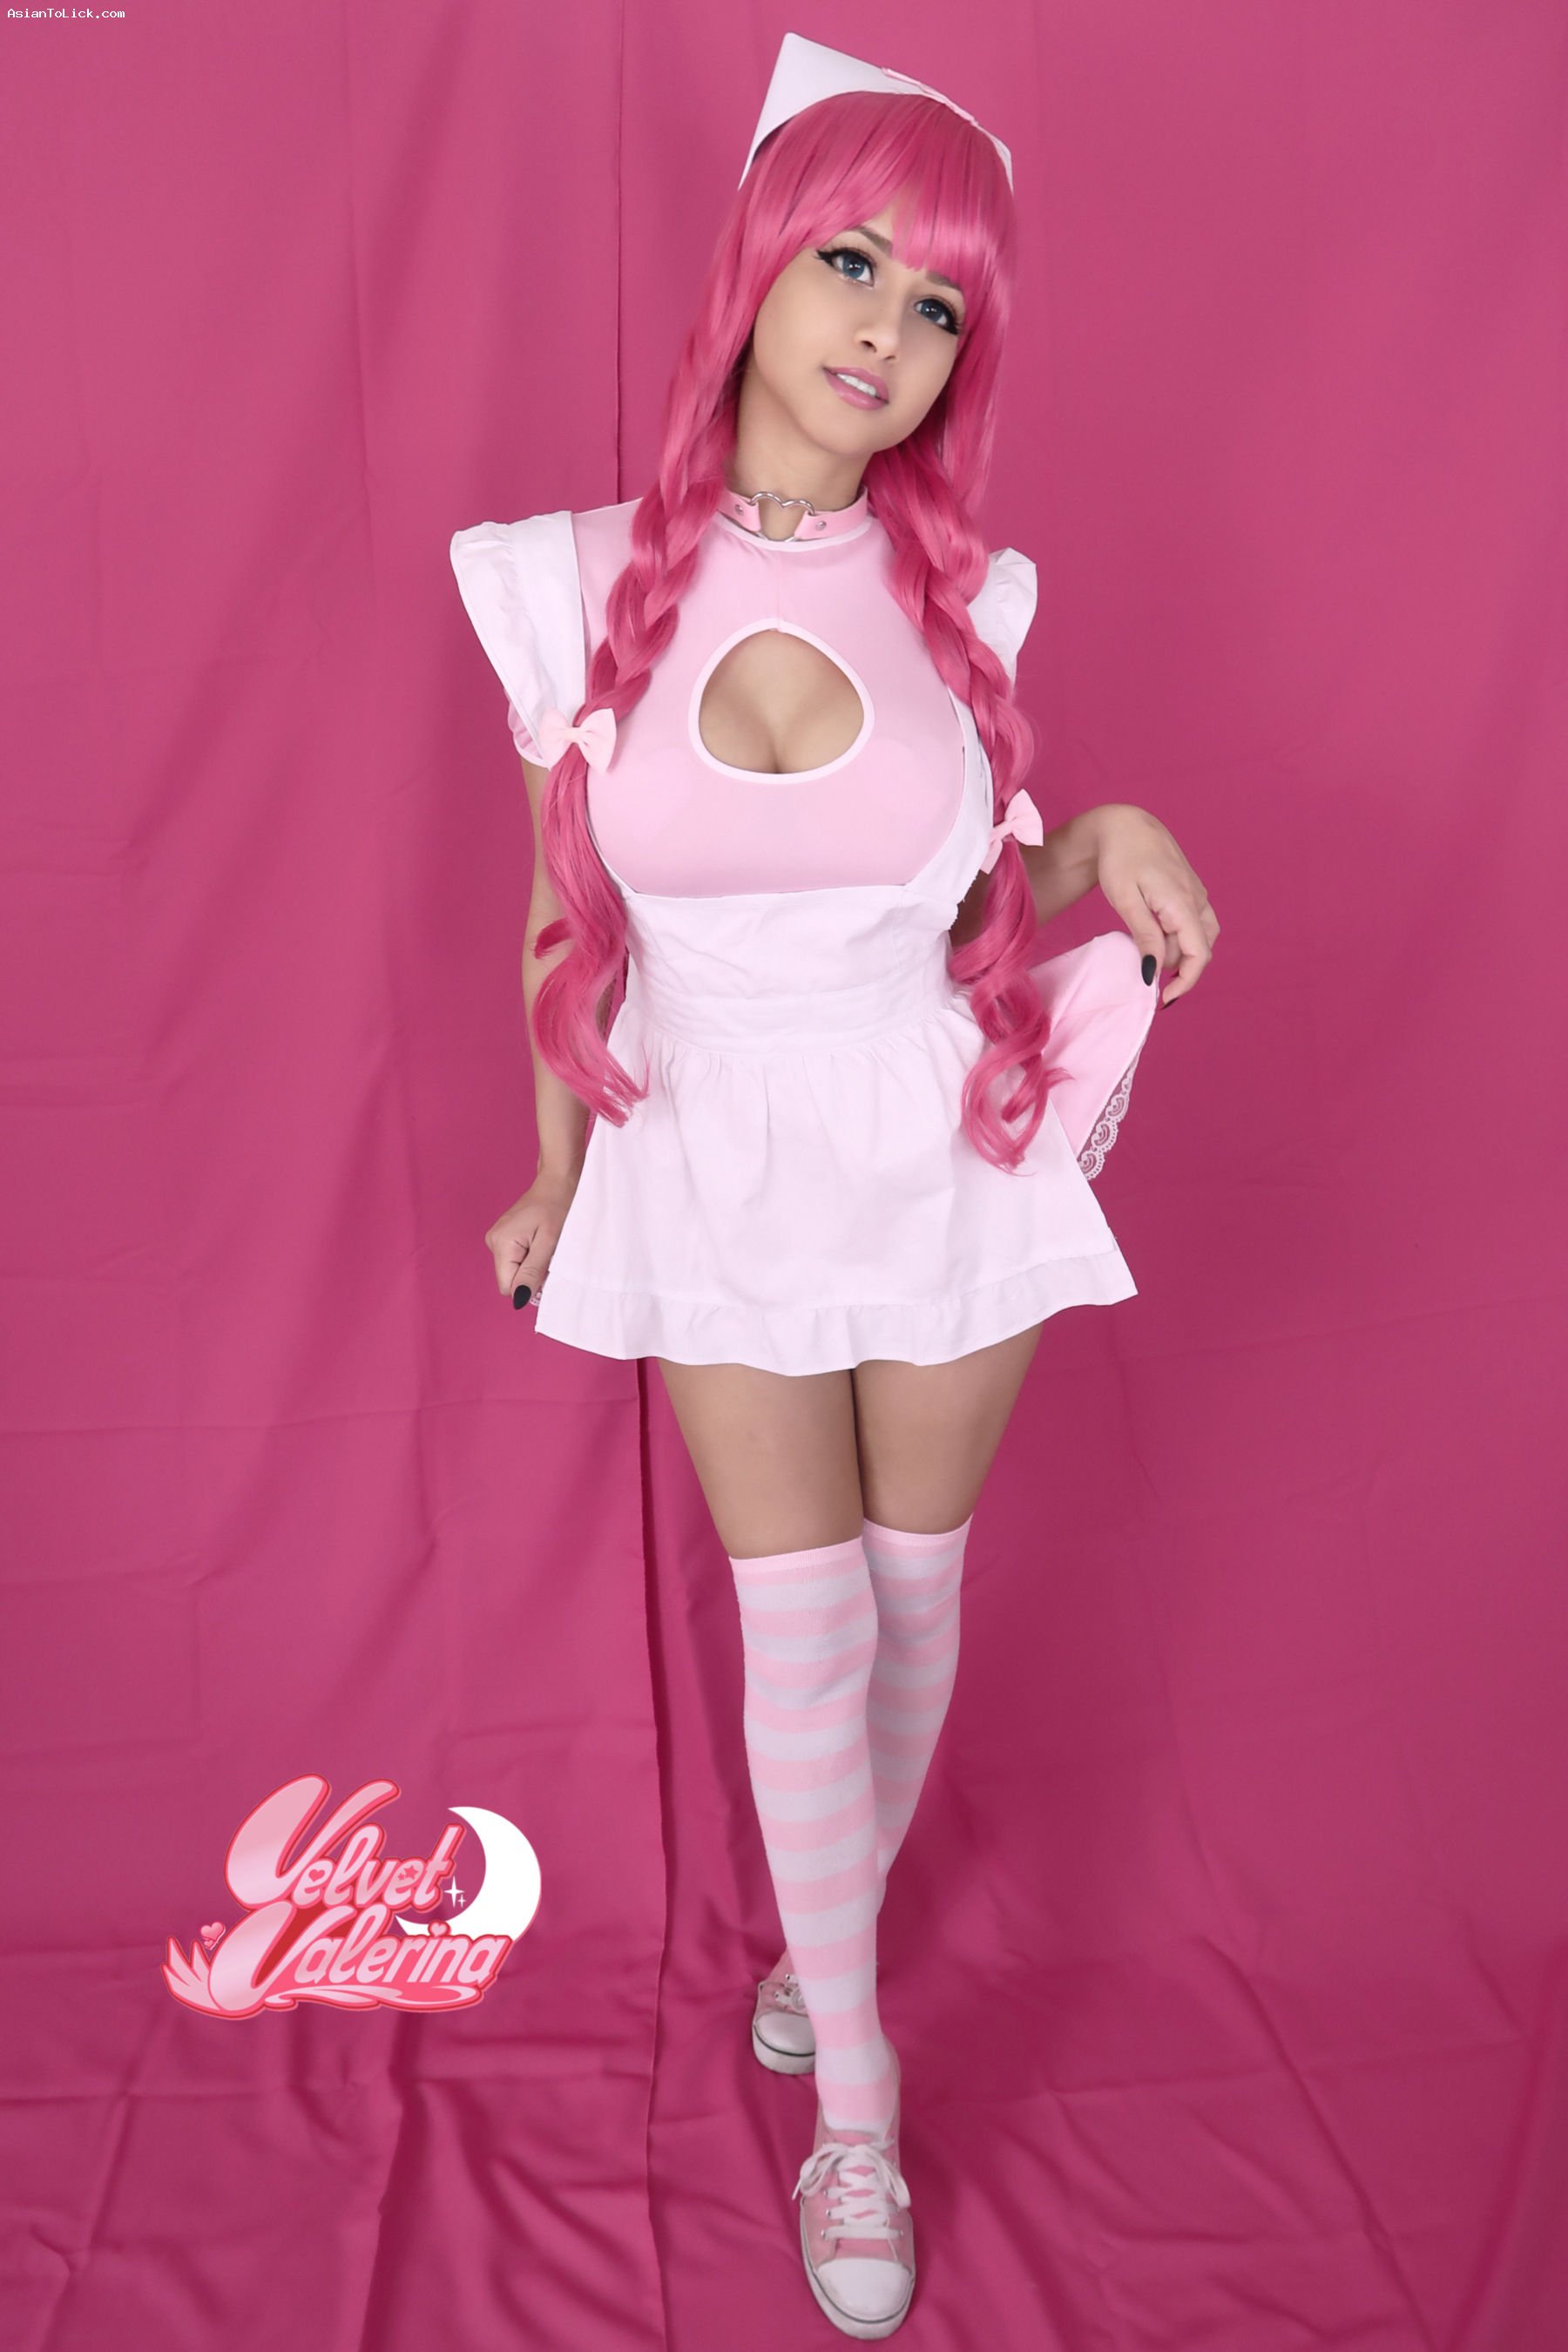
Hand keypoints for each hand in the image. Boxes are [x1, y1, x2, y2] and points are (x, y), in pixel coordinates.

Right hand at [484, 1171, 577, 1308]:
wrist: (558, 1181)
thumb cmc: (558, 1206)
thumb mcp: (549, 1242)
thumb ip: (533, 1271)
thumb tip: (519, 1298)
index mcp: (501, 1243)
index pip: (508, 1287)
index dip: (529, 1285)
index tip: (546, 1267)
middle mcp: (493, 1241)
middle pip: (510, 1279)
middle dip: (531, 1274)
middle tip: (548, 1252)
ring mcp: (497, 1238)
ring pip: (514, 1270)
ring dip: (533, 1264)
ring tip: (545, 1243)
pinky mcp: (505, 1237)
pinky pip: (516, 1259)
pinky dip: (531, 1256)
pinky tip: (540, 1240)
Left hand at [1089, 804, 1218, 1006]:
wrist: (1124, 825)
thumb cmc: (1119, 858)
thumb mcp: (1125, 900)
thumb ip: (1145, 936)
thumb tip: (1154, 972)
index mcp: (1182, 903)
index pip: (1198, 954)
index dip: (1185, 982)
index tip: (1162, 998)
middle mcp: (1198, 899)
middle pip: (1198, 949)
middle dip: (1173, 965)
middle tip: (1140, 961)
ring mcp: (1198, 894)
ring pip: (1199, 937)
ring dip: (1176, 951)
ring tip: (1147, 948)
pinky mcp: (1192, 891)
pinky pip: (1194, 923)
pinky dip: (1177, 936)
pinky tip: (1154, 931)